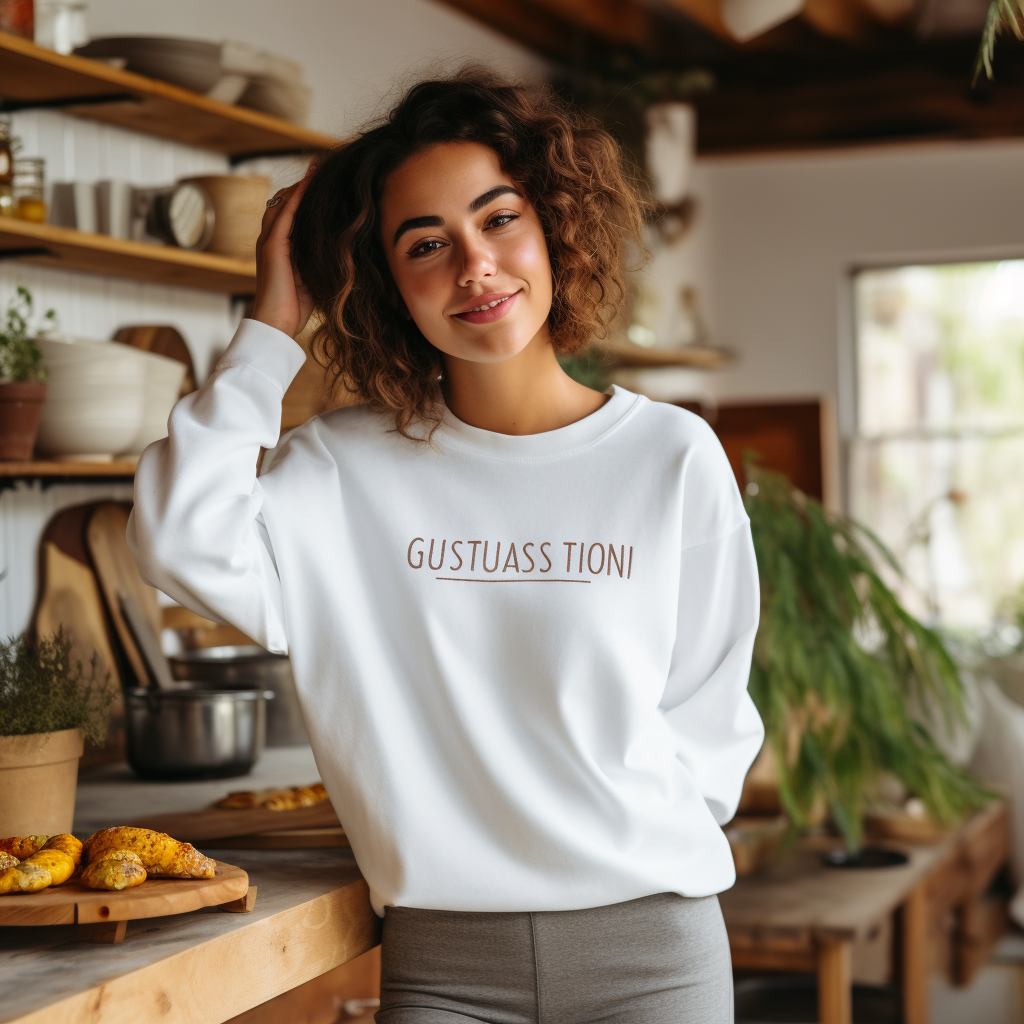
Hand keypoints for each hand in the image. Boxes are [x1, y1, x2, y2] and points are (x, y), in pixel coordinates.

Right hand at [251, 166, 315, 338]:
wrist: (277, 324)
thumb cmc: (297, 307)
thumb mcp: (313, 276)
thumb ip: (321, 260)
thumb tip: (347, 254)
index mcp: (280, 245)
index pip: (291, 210)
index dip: (306, 194)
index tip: (326, 181)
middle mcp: (271, 238)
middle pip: (284, 200)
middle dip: (303, 183)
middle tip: (323, 165)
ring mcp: (269, 241)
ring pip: (283, 202)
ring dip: (301, 184)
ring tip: (318, 166)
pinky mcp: (271, 247)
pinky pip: (285, 215)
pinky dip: (297, 197)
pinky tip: (309, 183)